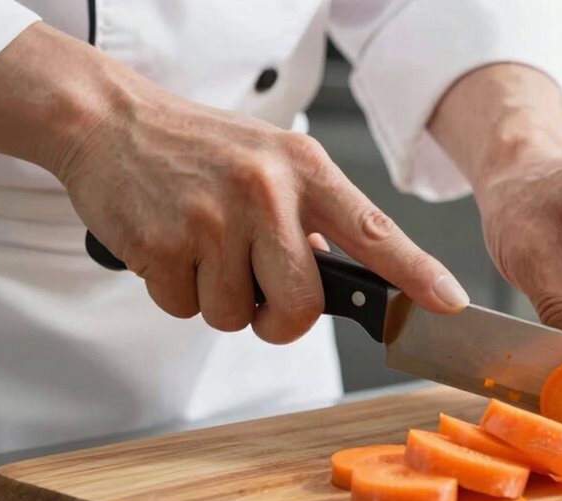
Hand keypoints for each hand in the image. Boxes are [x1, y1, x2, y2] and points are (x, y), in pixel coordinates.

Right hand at [0, 24, 468, 343]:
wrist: (112, 122)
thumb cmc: (202, 150)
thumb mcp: (273, 162)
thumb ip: (313, 215)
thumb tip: (340, 275)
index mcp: (305, 170)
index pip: (374, 231)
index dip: (417, 273)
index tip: (449, 302)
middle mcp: (266, 191)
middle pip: (302, 304)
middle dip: (281, 319)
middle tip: (259, 294)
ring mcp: (213, 218)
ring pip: (237, 315)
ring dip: (222, 301)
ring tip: (205, 249)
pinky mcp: (164, 243)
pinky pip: (185, 309)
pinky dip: (178, 293)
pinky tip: (172, 249)